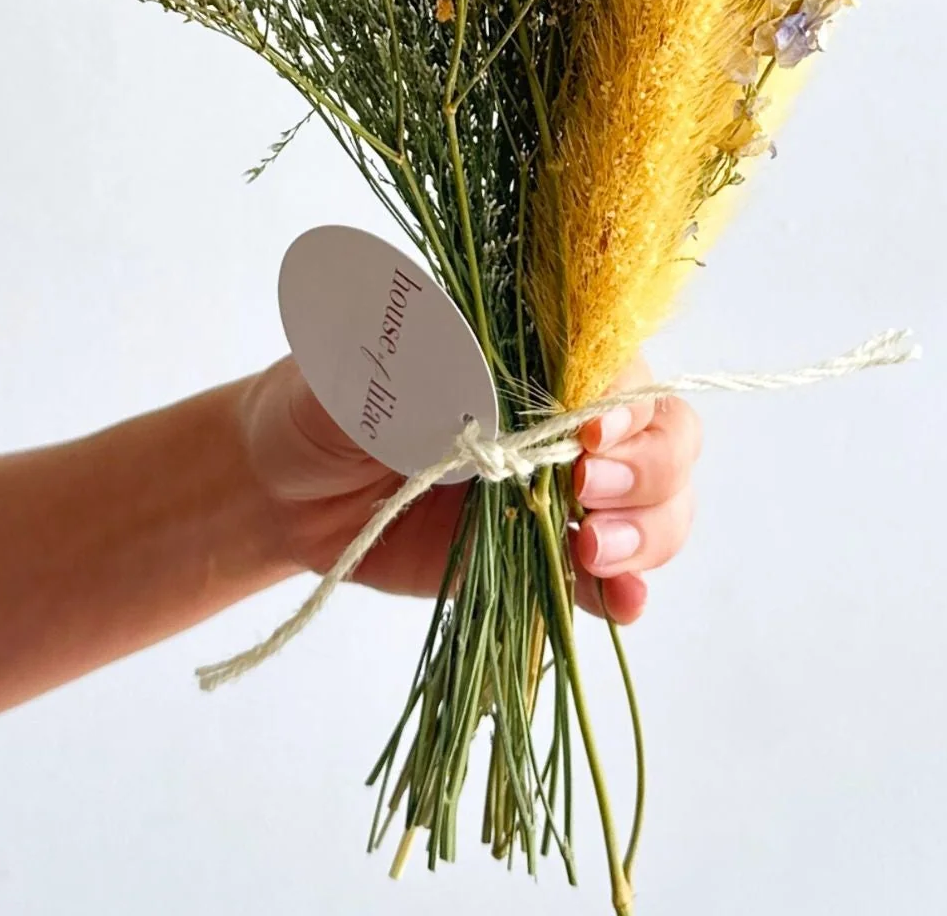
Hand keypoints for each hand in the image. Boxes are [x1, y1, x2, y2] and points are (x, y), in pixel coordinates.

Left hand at [239, 356, 699, 623]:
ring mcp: (559, 484)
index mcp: (526, 345)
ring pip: (658, 500)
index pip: (612, 359)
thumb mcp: (351, 370)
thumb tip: (468, 370)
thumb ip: (410, 369)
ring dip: (649, 529)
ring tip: (594, 553)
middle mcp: (561, 410)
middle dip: (647, 467)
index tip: (590, 432)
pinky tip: (622, 600)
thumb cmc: (319, 402)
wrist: (284, 486)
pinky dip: (628, 588)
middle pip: (662, 430)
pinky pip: (611, 571)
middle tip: (585, 495)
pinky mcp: (543, 550)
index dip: (621, 395)